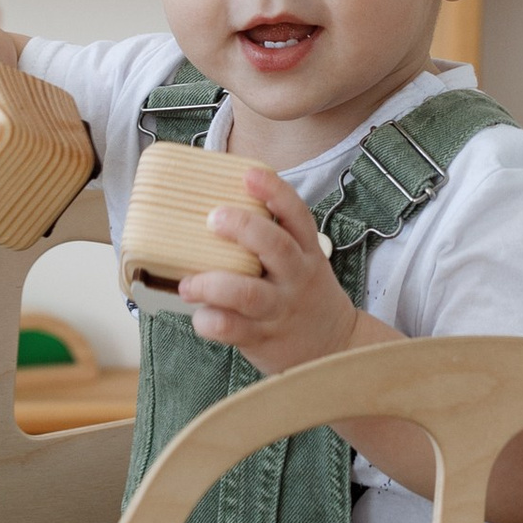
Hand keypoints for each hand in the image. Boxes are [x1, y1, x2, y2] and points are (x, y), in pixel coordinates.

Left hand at [174, 163, 355, 375]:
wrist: (334, 348)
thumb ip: (272, 240)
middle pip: (275, 246)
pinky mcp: (263, 338)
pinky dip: (210, 320)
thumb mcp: (304, 262)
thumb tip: (215, 210)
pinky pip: (232, 328)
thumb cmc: (305, 295)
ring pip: (249, 294)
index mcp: (307, 252)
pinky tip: (199, 315)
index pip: (296, 215)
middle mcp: (296, 277)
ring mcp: (280, 309)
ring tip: (187, 284)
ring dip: (213, 284)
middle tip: (213, 218)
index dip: (274, 192)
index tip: (250, 175)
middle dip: (243, 228)